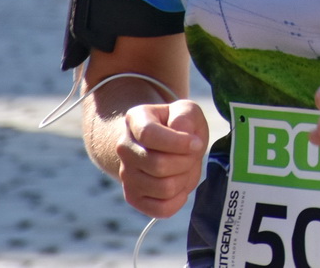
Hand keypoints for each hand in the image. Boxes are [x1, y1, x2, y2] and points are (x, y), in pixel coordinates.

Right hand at [115, 99, 207, 216]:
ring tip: (185, 168)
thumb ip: (186, 117)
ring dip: (184, 179)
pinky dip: (179, 199)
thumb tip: (184, 139)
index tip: (196, 143)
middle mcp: (124, 148)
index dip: (178, 142)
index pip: (149, 134)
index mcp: (135, 120)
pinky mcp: (133, 197)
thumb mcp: (187, 111)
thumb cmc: (180, 125)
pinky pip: (161, 209)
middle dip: (186, 161)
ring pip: (163, 188)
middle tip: (192, 155)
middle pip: (159, 165)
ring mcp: (125, 175)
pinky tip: (181, 185)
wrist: (166, 144)